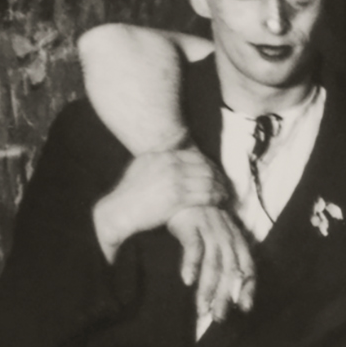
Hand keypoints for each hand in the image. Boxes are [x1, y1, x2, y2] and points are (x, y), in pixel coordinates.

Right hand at [91, 147, 221, 259]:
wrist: (119, 211)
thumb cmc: (130, 191)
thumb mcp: (144, 163)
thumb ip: (163, 151)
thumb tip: (181, 135)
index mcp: (163, 156)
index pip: (197, 157)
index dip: (210, 165)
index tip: (216, 173)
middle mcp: (170, 165)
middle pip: (206, 167)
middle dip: (219, 176)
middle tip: (225, 184)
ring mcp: (174, 180)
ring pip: (209, 181)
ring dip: (221, 188)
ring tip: (226, 194)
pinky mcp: (178, 198)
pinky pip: (206, 195)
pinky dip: (217, 198)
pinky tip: (220, 202)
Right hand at [170, 202, 257, 333]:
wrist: (180, 185)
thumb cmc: (196, 216)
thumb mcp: (213, 235)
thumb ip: (219, 257)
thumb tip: (223, 285)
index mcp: (235, 237)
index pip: (248, 266)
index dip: (248, 287)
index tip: (245, 308)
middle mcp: (226, 234)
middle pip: (230, 270)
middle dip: (226, 296)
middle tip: (219, 317)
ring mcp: (209, 227)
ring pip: (213, 263)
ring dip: (208, 288)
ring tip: (202, 308)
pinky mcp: (191, 221)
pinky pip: (194, 245)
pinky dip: (191, 263)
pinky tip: (187, 280)